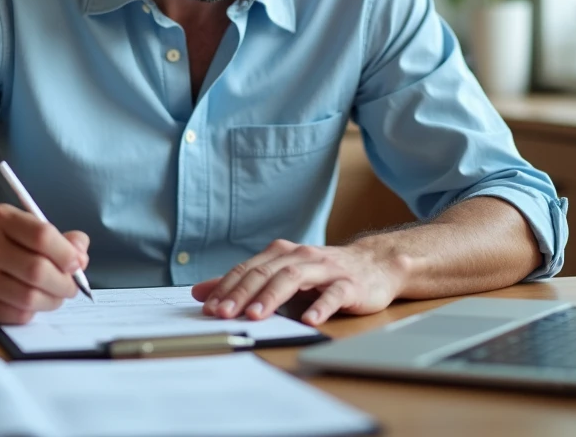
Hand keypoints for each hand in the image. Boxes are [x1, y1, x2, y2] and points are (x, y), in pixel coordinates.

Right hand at [0, 203, 88, 324]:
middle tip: (72, 287)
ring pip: (29, 297)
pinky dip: (33, 312)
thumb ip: (63, 240)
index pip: (42, 235)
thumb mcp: (32, 230)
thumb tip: (80, 257)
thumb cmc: (10, 246)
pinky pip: (17, 314)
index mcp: (0, 218)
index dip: (67, 253)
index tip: (78, 263)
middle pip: (37, 270)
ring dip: (52, 300)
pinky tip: (32, 304)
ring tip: (56, 296)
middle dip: (64, 283)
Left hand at [191, 239, 409, 325]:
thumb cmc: (323, 273)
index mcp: (282, 254)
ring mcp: (326, 269)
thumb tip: (201, 292)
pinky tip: (309, 320)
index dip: (227, 287)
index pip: (248, 269)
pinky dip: (320, 306)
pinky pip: (333, 294)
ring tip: (255, 315)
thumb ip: (244, 283)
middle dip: (242, 293)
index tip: (208, 307)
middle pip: (266, 272)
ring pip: (294, 278)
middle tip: (223, 314)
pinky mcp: (349, 284)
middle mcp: (301, 256)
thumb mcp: (282, 274)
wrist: (374, 265)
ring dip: (272, 297)